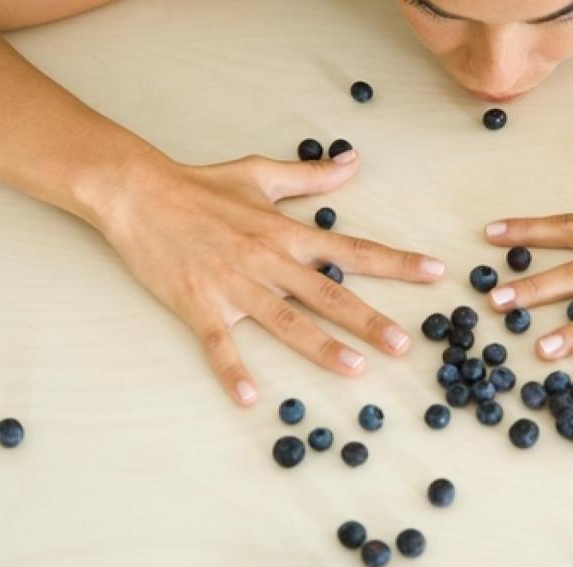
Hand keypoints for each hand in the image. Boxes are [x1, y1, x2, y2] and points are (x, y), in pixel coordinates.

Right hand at [96, 149, 445, 405]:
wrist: (139, 193)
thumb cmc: (202, 185)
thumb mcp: (261, 174)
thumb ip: (311, 176)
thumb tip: (352, 161)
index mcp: (287, 233)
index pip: (353, 249)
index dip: (396, 262)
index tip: (434, 274)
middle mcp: (269, 261)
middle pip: (329, 293)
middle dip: (369, 320)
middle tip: (404, 344)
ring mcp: (235, 285)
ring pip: (286, 321)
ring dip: (321, 347)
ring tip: (355, 369)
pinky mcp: (199, 305)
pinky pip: (219, 344)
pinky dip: (232, 371)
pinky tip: (248, 399)